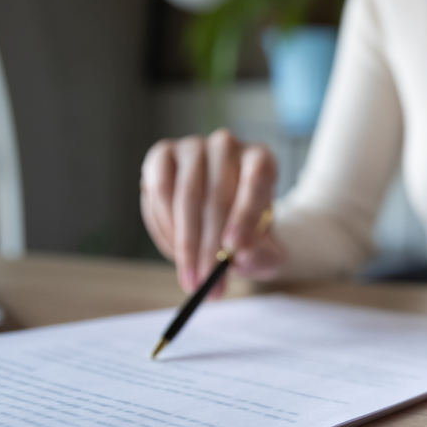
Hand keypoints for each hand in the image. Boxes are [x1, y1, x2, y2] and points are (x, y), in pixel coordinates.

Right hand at [140, 129, 285, 293]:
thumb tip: (242, 259)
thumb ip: (263, 257)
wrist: (223, 217)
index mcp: (262, 160)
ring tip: (191, 276)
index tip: (234, 249)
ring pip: (186, 195)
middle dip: (210, 246)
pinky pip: (159, 189)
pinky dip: (164, 225)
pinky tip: (175, 249)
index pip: (257, 179)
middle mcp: (228, 146)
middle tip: (207, 281)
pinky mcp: (163, 154)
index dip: (244, 214)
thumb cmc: (249, 232)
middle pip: (218, 195)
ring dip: (185, 243)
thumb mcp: (267, 251)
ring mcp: (193, 146)